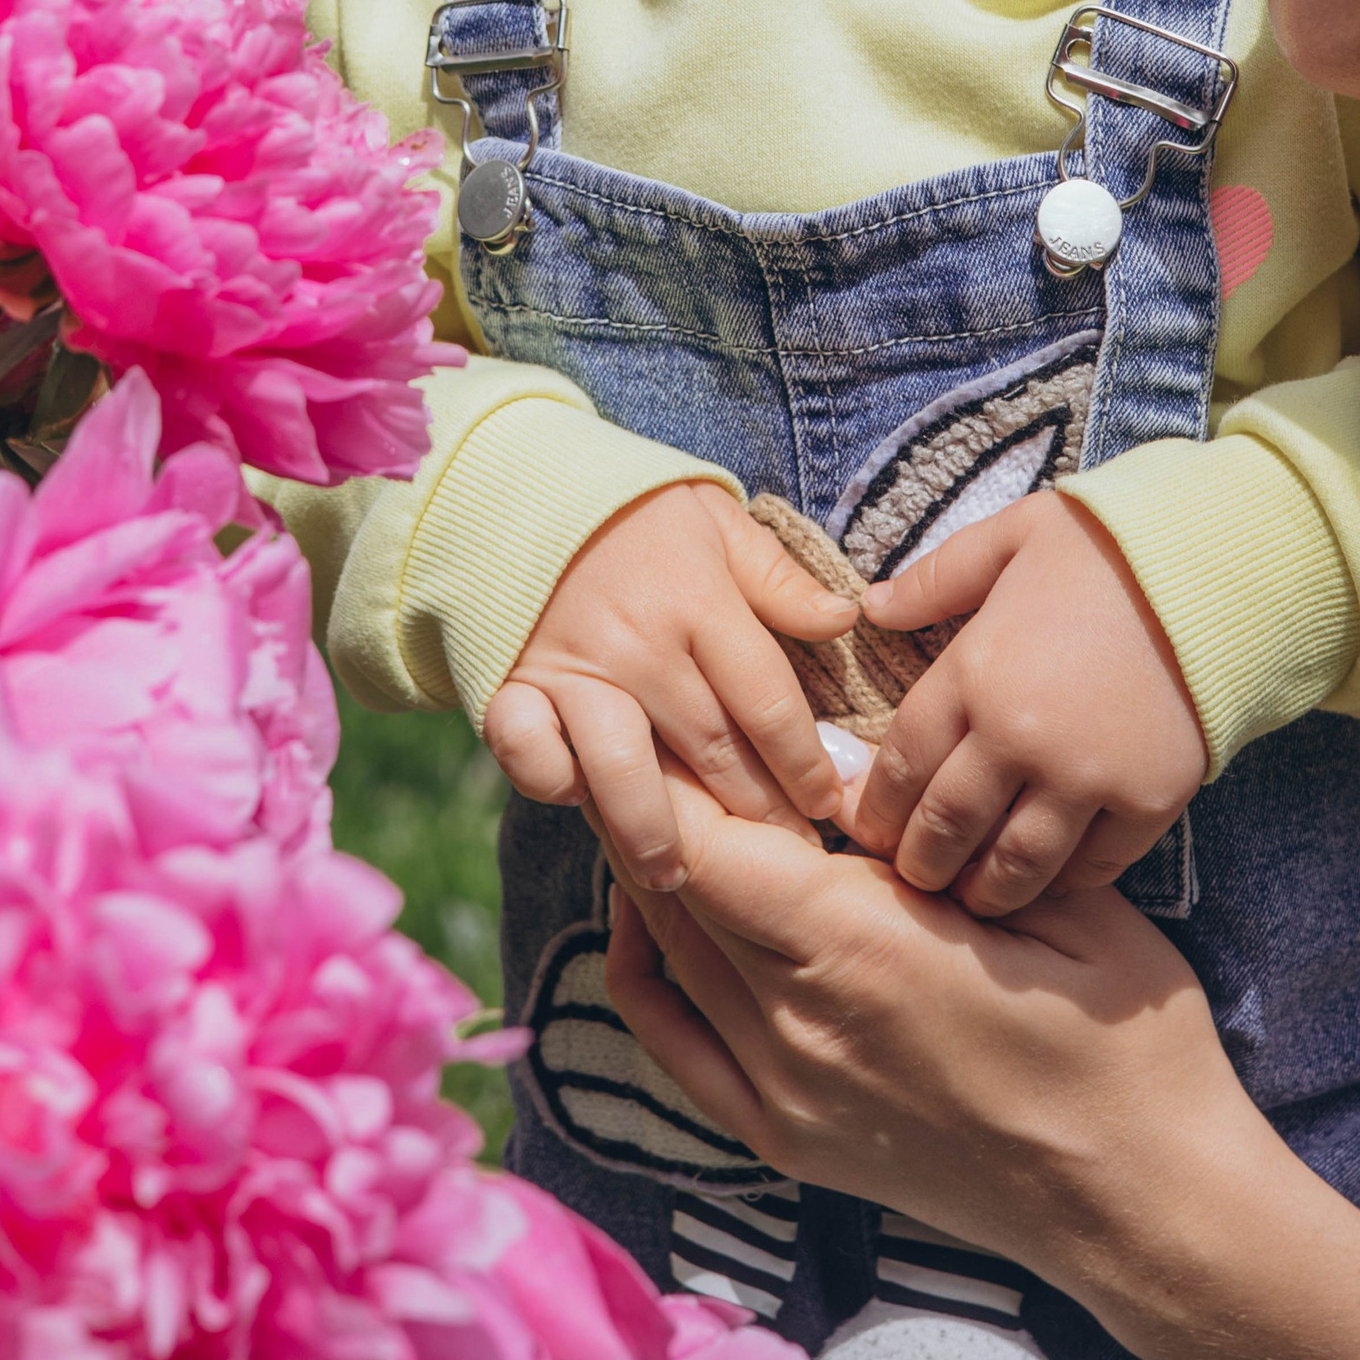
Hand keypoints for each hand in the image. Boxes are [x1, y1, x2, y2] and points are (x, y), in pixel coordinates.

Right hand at [481, 481, 858, 890]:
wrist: (521, 481)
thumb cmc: (633, 507)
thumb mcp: (715, 520)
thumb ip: (778, 577)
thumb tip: (846, 618)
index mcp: (699, 600)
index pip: (767, 701)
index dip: (805, 761)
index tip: (831, 802)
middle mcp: (639, 643)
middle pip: (710, 747)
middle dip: (756, 812)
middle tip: (790, 857)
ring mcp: (572, 666)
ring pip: (624, 768)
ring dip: (656, 830)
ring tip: (681, 877)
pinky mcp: (513, 681)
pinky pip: (529, 750)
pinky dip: (551, 782)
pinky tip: (580, 804)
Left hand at [598, 762, 1243, 1288]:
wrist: (1142, 1200)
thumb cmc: (1122, 1034)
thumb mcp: (1055, 900)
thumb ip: (942, 831)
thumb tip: (835, 752)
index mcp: (863, 945)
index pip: (706, 842)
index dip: (673, 773)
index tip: (675, 715)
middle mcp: (801, 1021)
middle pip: (673, 889)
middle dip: (657, 807)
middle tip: (659, 738)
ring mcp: (785, 1092)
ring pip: (671, 956)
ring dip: (651, 877)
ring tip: (657, 803)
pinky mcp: (787, 1142)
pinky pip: (677, 1044)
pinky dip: (649, 971)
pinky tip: (654, 917)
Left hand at [849, 490, 1206, 913]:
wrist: (1220, 566)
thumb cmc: (1107, 547)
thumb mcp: (1010, 539)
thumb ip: (936, 578)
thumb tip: (871, 607)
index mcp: (976, 672)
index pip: (903, 761)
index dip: (877, 806)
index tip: (867, 829)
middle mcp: (1021, 737)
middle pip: (948, 825)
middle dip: (920, 862)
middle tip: (911, 879)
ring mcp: (1087, 777)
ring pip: (1016, 863)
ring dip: (984, 891)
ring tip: (969, 900)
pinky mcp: (1149, 800)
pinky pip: (1094, 865)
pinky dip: (1063, 883)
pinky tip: (1046, 882)